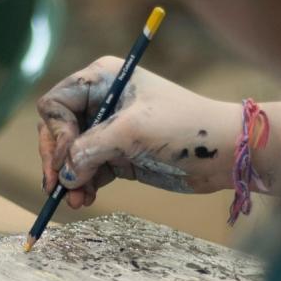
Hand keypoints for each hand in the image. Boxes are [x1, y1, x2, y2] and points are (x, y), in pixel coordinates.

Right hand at [37, 56, 240, 207]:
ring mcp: (108, 130)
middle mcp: (100, 101)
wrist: (225, 152)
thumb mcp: (131, 132)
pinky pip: (87, 170)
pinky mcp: (118, 155)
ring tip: (76, 201)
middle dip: (57, 161)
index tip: (68, 159)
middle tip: (57, 187)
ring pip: (70, 156)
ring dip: (69, 179)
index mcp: (101, 79)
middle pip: (57, 131)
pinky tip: (85, 199)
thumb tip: (64, 175)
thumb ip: (90, 149)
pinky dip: (83, 185)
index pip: (55, 104)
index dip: (56, 133)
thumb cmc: (184, 128)